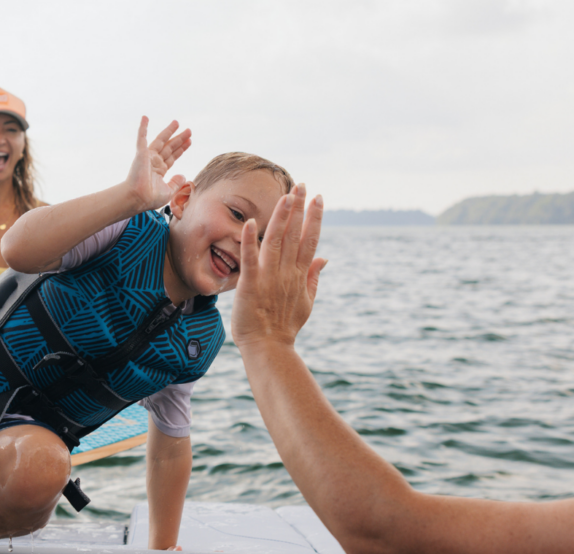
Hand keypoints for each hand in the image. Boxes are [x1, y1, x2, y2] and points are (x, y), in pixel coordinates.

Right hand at [125, 117, 191, 211]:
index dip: (181, 149)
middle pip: (169, 147)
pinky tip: (145, 118)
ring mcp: (147, 157)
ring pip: (160, 140)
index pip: (172, 156)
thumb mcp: (168, 191)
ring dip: (169, 131)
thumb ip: (176, 183)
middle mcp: (154, 162)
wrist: (138, 197)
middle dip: (179, 139)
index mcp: (160, 170)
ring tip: (177, 122)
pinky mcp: (141, 153)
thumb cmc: (150, 198)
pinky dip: (143, 127)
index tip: (189, 141)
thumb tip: (183, 175)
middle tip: (189, 130)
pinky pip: (141, 138)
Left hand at [231, 183, 327, 350]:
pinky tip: (249, 223)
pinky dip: (249, 241)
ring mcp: (269, 278)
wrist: (269, 348)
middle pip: (295, 235)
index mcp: (299, 275)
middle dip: (299, 209)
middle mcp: (287, 272)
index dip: (315, 218)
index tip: (319, 198)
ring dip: (281, 218)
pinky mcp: (250, 285)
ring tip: (286, 196)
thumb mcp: (306, 301)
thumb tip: (324, 258)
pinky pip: (250, 260)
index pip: (310, 240)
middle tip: (302, 185)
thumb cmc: (284, 327)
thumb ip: (314, 277)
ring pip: (276, 241)